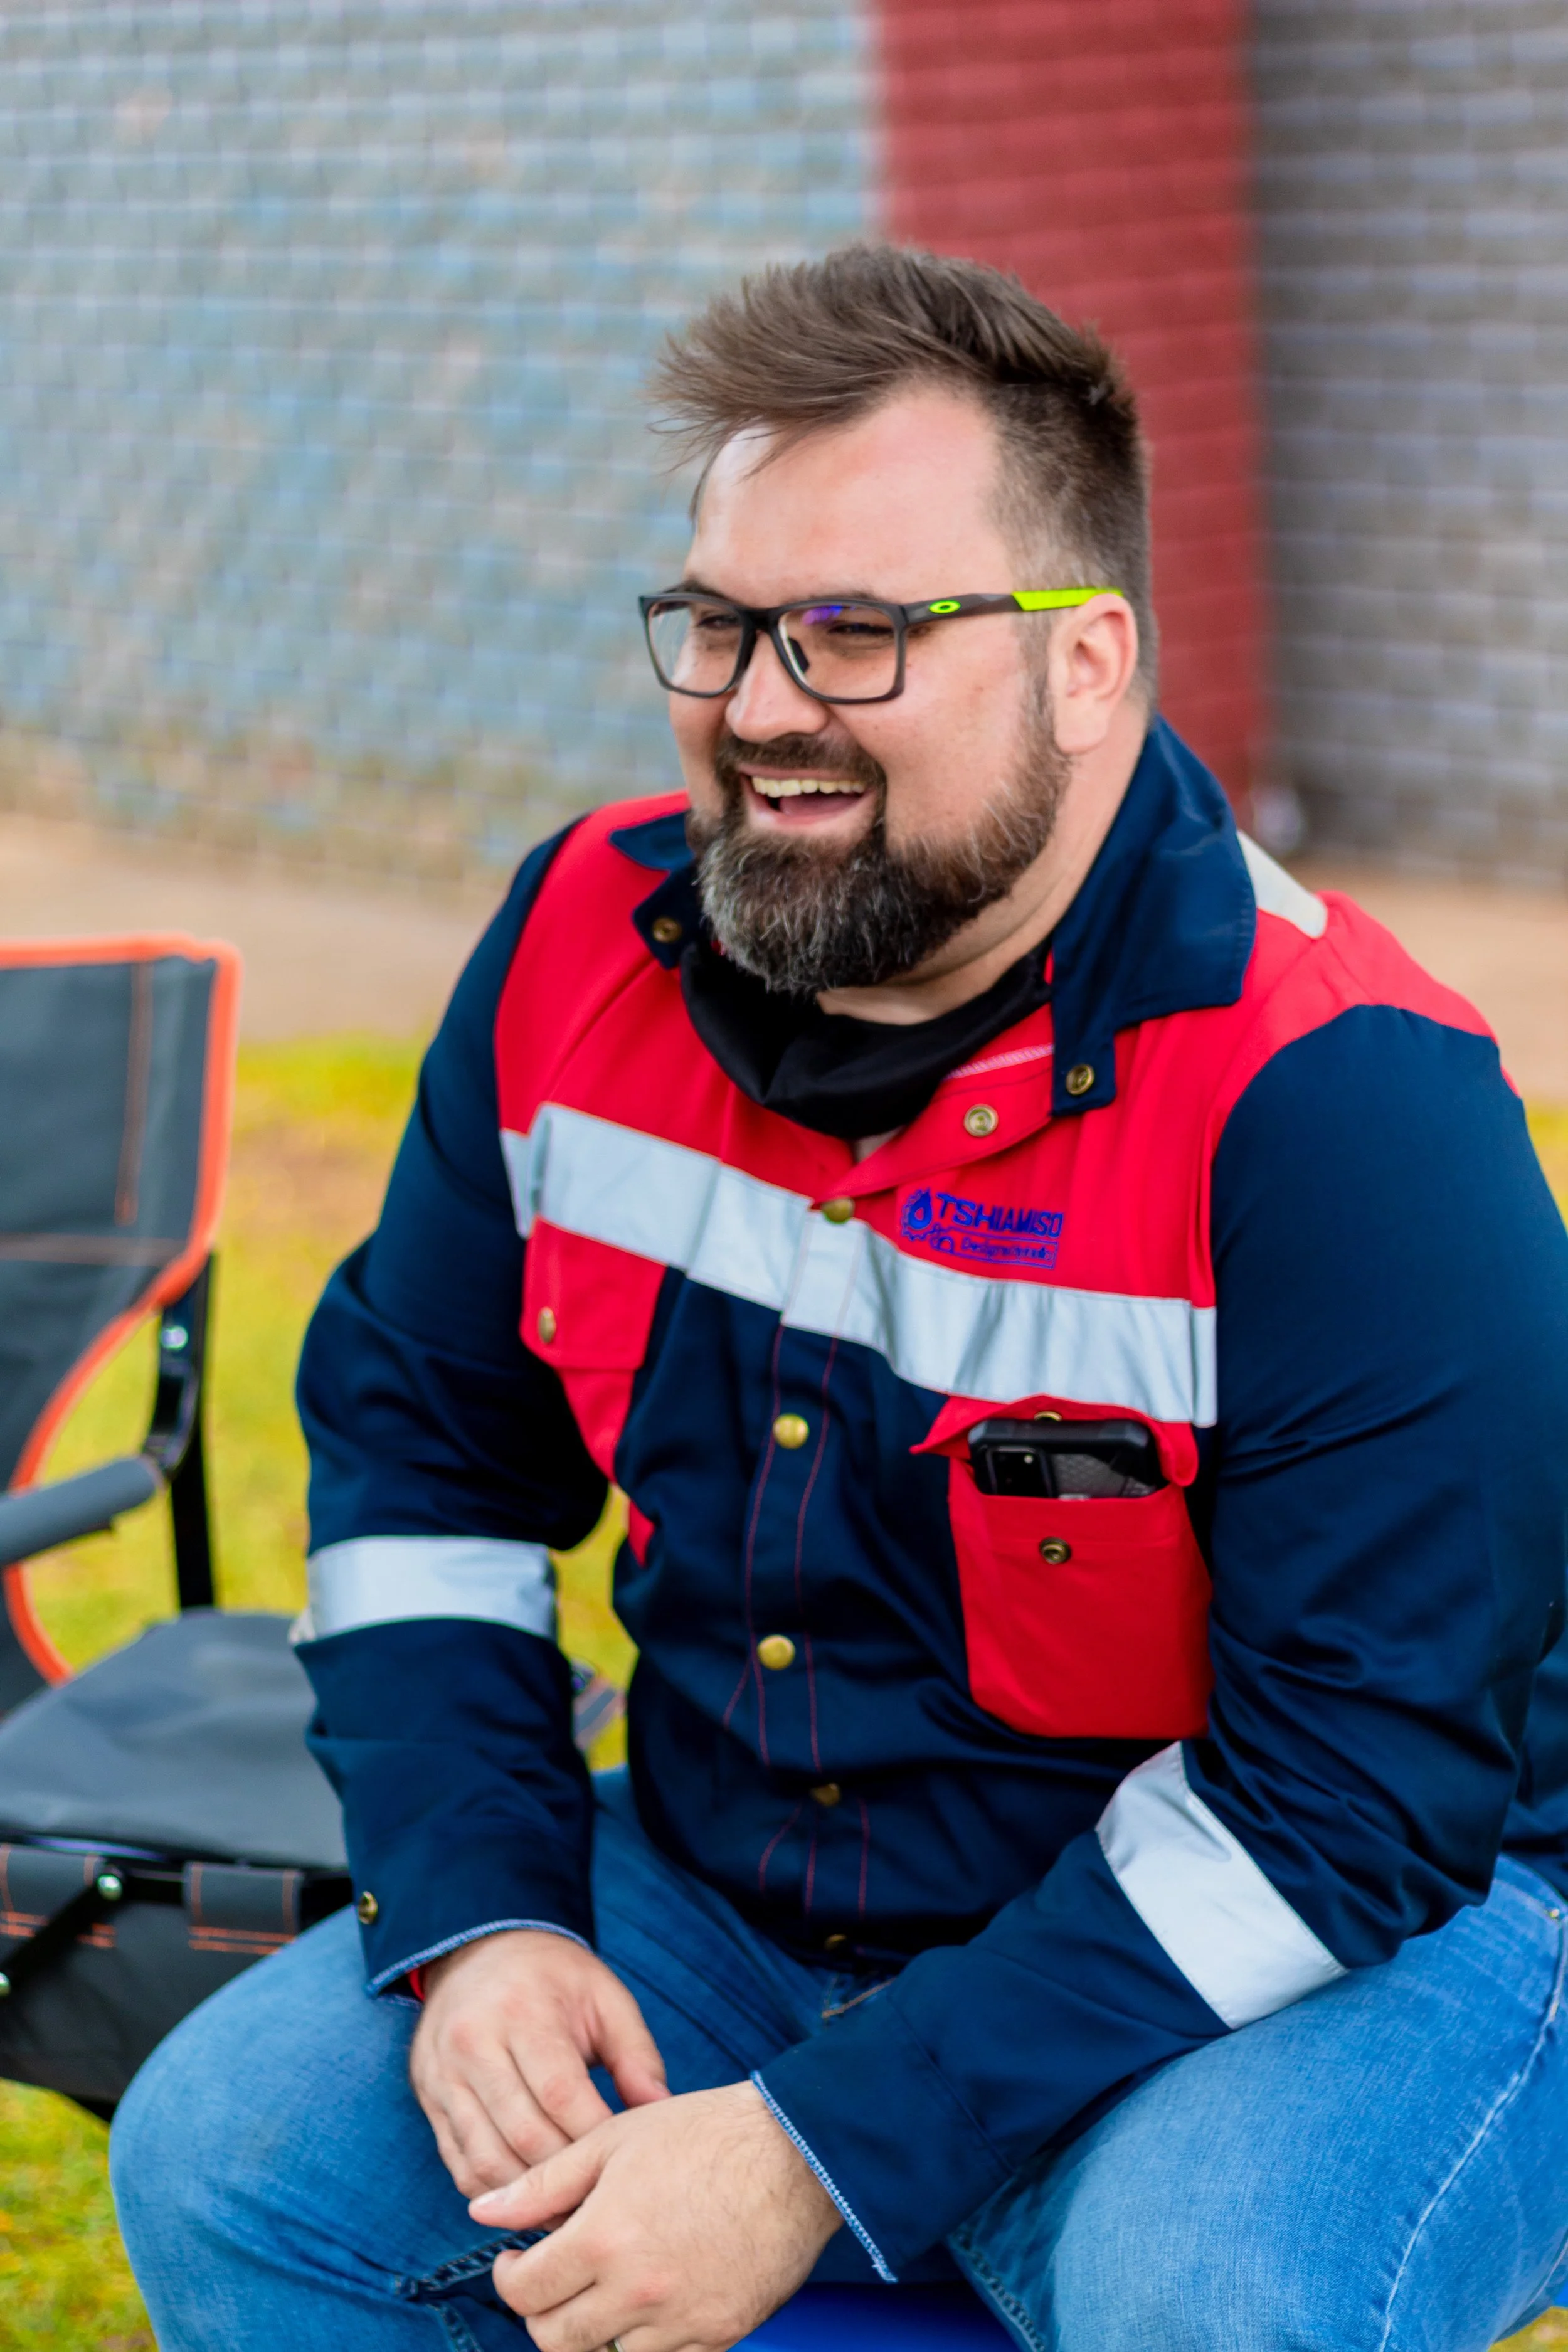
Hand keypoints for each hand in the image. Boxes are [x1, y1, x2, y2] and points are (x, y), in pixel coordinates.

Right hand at [410, 1929, 668, 2195]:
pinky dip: (495, 2192)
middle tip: (603, 2201)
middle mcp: (473, 2044)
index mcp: (521, 2012)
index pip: (560, 2093)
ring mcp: (443, 2076)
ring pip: (486, 2160)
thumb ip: (636, 2054)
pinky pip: (460, 2165)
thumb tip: (662, 2111)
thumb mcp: (604, 1996)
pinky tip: (529, 2201)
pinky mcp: (429, 2101)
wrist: (478, 1951)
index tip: (628, 2165)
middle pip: (522, 2134)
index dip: (595, 2138)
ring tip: (570, 2213)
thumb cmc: (554, 1978)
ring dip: (529, 2199)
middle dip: (566, 2177)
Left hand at [471, 2081, 841, 2351]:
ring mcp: (681, 2321)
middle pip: (555, 2340)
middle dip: (542, 2313)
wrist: (795, 2153)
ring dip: (592, 2333)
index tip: (518, 2260)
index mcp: (604, 2238)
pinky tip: (647, 2304)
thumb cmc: (703, 2134)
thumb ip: (543, 2183)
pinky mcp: (719, 2335)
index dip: (509, 2277)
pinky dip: (645, 2344)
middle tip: (553, 2280)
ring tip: (601, 2290)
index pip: (524, 2293)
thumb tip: (482, 2211)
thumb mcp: (613, 2141)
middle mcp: (637, 2291)